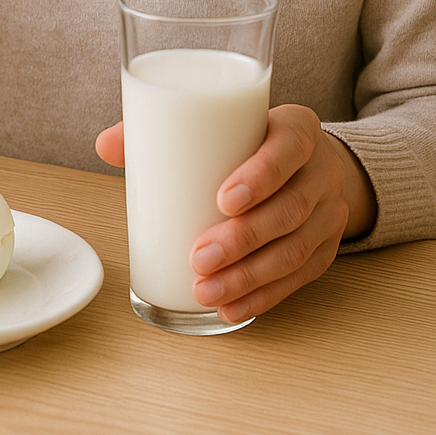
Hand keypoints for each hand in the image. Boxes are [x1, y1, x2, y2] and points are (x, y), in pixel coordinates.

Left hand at [95, 104, 375, 321]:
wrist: (309, 162)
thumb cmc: (251, 141)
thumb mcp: (222, 125)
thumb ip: (166, 131)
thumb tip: (106, 144)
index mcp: (297, 129)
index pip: (289, 148)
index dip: (261, 175)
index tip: (223, 200)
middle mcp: (321, 170)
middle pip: (292, 207)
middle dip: (243, 239)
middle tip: (198, 257)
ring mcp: (329, 212)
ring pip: (297, 250)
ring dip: (249, 277)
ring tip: (206, 291)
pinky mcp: (326, 248)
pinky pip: (299, 279)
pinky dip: (263, 297)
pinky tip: (231, 309)